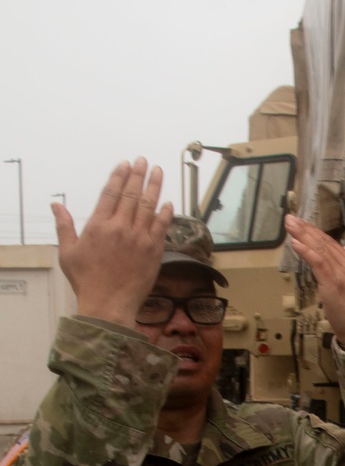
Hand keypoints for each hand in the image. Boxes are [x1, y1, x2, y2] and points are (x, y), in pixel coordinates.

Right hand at [53, 159, 172, 326]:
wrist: (108, 305)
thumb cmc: (86, 281)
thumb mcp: (68, 253)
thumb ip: (64, 226)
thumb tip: (56, 205)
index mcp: (99, 226)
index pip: (111, 193)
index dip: (119, 176)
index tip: (125, 164)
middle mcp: (120, 228)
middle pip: (132, 194)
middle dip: (138, 174)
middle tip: (144, 161)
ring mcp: (139, 239)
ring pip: (149, 205)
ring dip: (154, 186)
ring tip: (158, 171)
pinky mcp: (154, 251)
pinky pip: (162, 226)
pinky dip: (165, 213)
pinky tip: (168, 203)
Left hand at [285, 215, 344, 347]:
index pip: (331, 243)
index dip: (314, 232)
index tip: (300, 224)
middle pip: (324, 242)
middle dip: (305, 229)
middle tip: (290, 219)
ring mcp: (342, 273)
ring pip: (320, 249)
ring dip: (303, 236)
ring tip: (290, 226)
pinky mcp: (334, 283)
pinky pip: (319, 262)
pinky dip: (307, 251)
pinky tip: (296, 243)